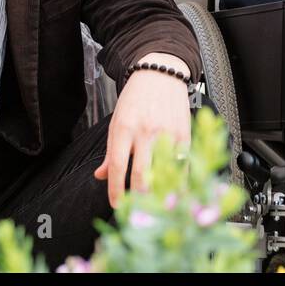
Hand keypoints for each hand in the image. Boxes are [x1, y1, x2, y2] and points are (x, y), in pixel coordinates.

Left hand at [93, 53, 191, 205]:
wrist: (160, 73)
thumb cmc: (136, 98)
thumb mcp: (117, 121)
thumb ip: (111, 151)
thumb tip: (100, 176)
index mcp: (124, 128)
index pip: (117, 167)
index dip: (116, 191)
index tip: (117, 206)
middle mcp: (145, 131)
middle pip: (141, 176)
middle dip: (137, 199)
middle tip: (136, 212)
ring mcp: (166, 133)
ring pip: (162, 173)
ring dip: (158, 194)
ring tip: (154, 205)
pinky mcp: (184, 133)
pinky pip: (182, 165)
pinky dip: (178, 182)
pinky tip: (174, 191)